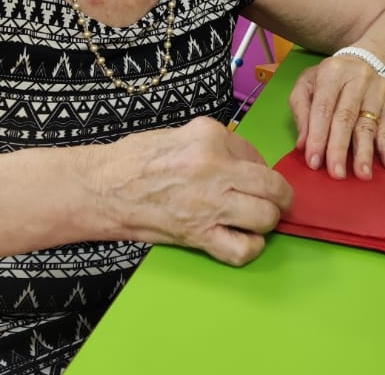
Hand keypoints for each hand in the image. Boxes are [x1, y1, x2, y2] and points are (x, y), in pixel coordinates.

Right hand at [93, 116, 292, 266]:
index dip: (258, 166)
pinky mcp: (200, 234)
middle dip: (280, 196)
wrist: (103, 187)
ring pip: (266, 216)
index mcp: (209, 135)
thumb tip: (244, 162)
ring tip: (254, 219)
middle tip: (277, 201)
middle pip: (272, 186)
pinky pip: (243, 249)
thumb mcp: (179, 134)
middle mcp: (215, 166)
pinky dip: (250, 247)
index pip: (254, 152)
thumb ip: (214, 145)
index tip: (251, 175)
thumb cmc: (135, 158)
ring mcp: (210, 202)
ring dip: (266, 221)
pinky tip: (241, 239)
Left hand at [289, 57, 384, 180]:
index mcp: (332, 72)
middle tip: (336, 173)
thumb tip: (302, 143)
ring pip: (368, 125)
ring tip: (362, 174)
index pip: (323, 107)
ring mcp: (376, 92)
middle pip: (346, 117)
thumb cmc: (332, 76)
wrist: (370, 59)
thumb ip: (302, 110)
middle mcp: (356, 80)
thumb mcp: (309, 81)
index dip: (318, 135)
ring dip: (365, 152)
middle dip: (340, 147)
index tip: (314, 161)